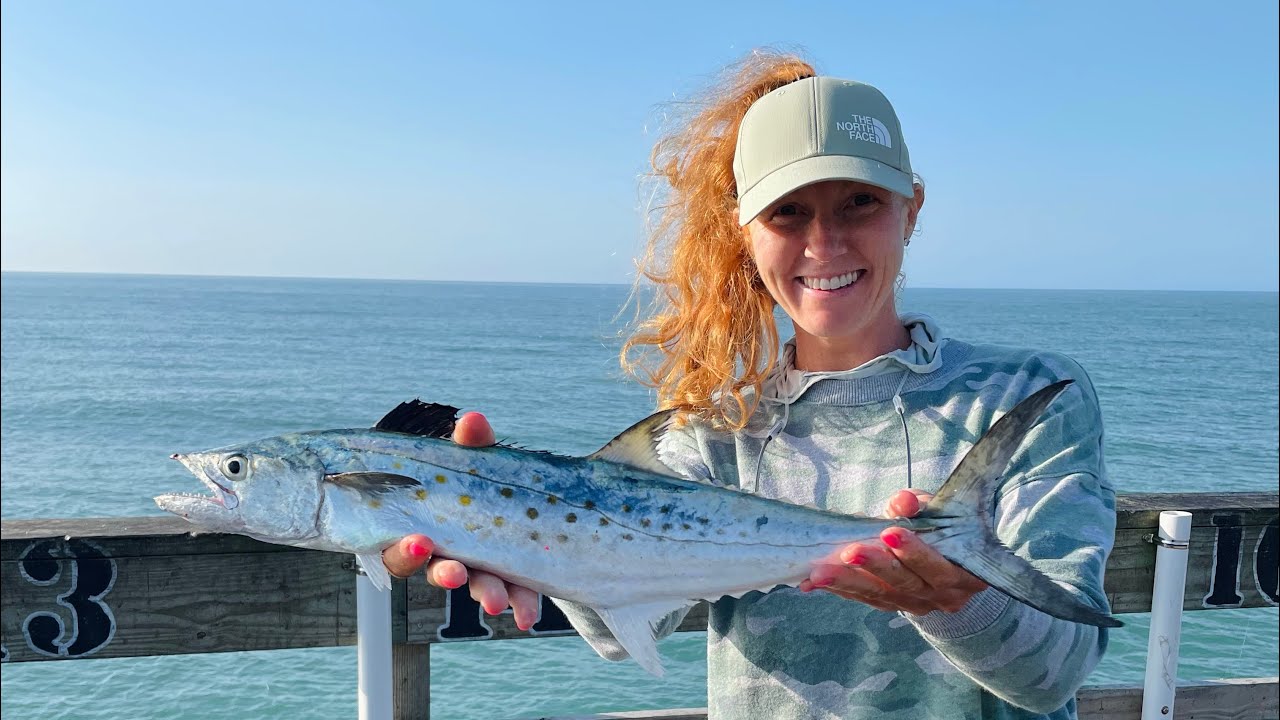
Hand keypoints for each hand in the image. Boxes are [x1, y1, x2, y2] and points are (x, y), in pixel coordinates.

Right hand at [381, 411, 541, 630]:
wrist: (533, 503)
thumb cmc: (485, 481)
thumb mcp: (479, 462)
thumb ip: (472, 446)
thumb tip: (472, 420)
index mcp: (425, 523)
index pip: (403, 543)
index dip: (405, 549)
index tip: (420, 542)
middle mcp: (445, 551)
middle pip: (434, 569)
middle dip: (445, 574)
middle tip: (456, 574)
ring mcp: (477, 567)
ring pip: (473, 584)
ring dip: (484, 592)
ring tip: (496, 600)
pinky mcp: (508, 578)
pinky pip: (511, 595)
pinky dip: (520, 603)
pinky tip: (527, 615)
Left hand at [798, 489, 988, 615]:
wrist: (946, 553)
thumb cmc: (942, 524)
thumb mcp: (936, 509)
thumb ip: (919, 505)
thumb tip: (902, 500)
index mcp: (967, 573)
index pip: (939, 566)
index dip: (914, 552)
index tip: (888, 532)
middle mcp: (944, 596)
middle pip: (907, 584)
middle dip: (875, 567)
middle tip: (848, 552)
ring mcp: (918, 605)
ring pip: (881, 595)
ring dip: (848, 582)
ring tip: (819, 572)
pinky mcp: (894, 606)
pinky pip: (865, 599)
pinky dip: (840, 589)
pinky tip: (813, 582)